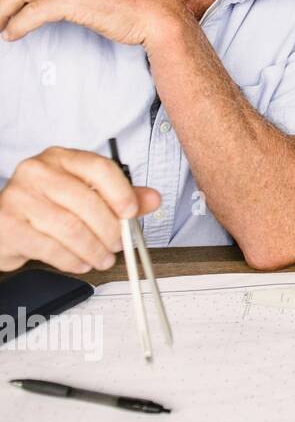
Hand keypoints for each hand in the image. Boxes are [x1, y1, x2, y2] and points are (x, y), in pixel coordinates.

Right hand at [0, 146, 160, 274]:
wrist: (5, 223)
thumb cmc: (48, 206)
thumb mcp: (86, 194)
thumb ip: (122, 196)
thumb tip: (153, 199)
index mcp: (62, 158)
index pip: (99, 168)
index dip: (121, 193)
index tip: (132, 213)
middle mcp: (37, 172)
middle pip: (87, 202)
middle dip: (110, 230)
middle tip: (118, 245)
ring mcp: (19, 197)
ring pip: (70, 228)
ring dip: (93, 250)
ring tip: (102, 258)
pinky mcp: (7, 224)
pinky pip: (49, 247)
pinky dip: (72, 260)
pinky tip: (80, 263)